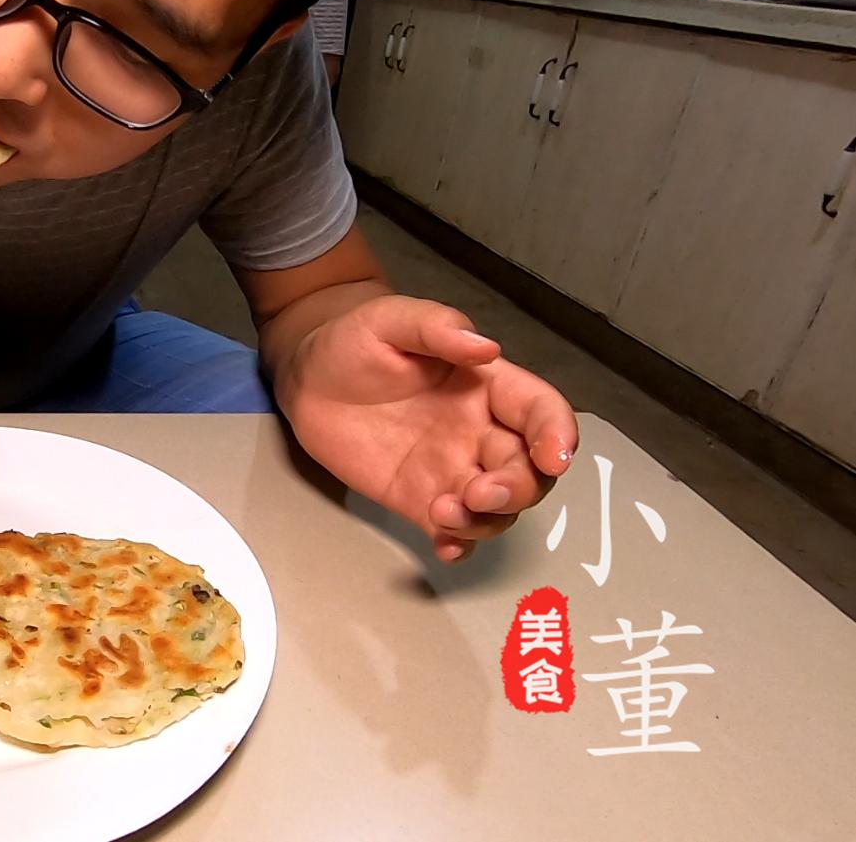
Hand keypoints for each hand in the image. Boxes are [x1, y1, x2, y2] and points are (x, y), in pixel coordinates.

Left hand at [281, 295, 578, 561]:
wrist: (309, 378)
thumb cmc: (355, 342)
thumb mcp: (391, 319)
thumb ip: (437, 326)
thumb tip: (486, 347)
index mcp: (486, 386)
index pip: (540, 410)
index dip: (557, 434)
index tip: (552, 457)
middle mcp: (479, 432)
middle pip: (528, 470)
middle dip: (517, 489)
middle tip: (479, 493)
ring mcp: (451, 470)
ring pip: (497, 508)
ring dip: (486, 520)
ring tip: (443, 513)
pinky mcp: (419, 500)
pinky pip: (453, 531)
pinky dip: (458, 546)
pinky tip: (444, 546)